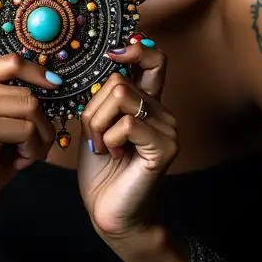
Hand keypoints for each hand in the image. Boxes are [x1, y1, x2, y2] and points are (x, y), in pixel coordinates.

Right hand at [0, 54, 58, 223]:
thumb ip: (12, 97)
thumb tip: (53, 81)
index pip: (11, 62)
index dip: (37, 72)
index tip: (55, 84)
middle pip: (26, 92)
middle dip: (40, 122)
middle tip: (33, 146)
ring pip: (31, 108)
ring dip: (39, 137)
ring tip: (27, 154)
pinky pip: (28, 129)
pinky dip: (33, 149)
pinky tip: (21, 161)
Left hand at [77, 41, 178, 242]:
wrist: (109, 211)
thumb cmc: (101, 170)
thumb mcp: (96, 124)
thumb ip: (102, 97)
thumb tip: (99, 64)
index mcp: (147, 103)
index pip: (154, 59)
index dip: (134, 50)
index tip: (111, 56)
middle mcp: (162, 112)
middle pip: (119, 80)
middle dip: (93, 108)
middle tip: (94, 136)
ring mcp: (168, 129)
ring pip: (120, 96)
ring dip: (97, 123)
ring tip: (103, 146)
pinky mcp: (165, 148)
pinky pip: (126, 124)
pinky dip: (109, 139)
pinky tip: (113, 155)